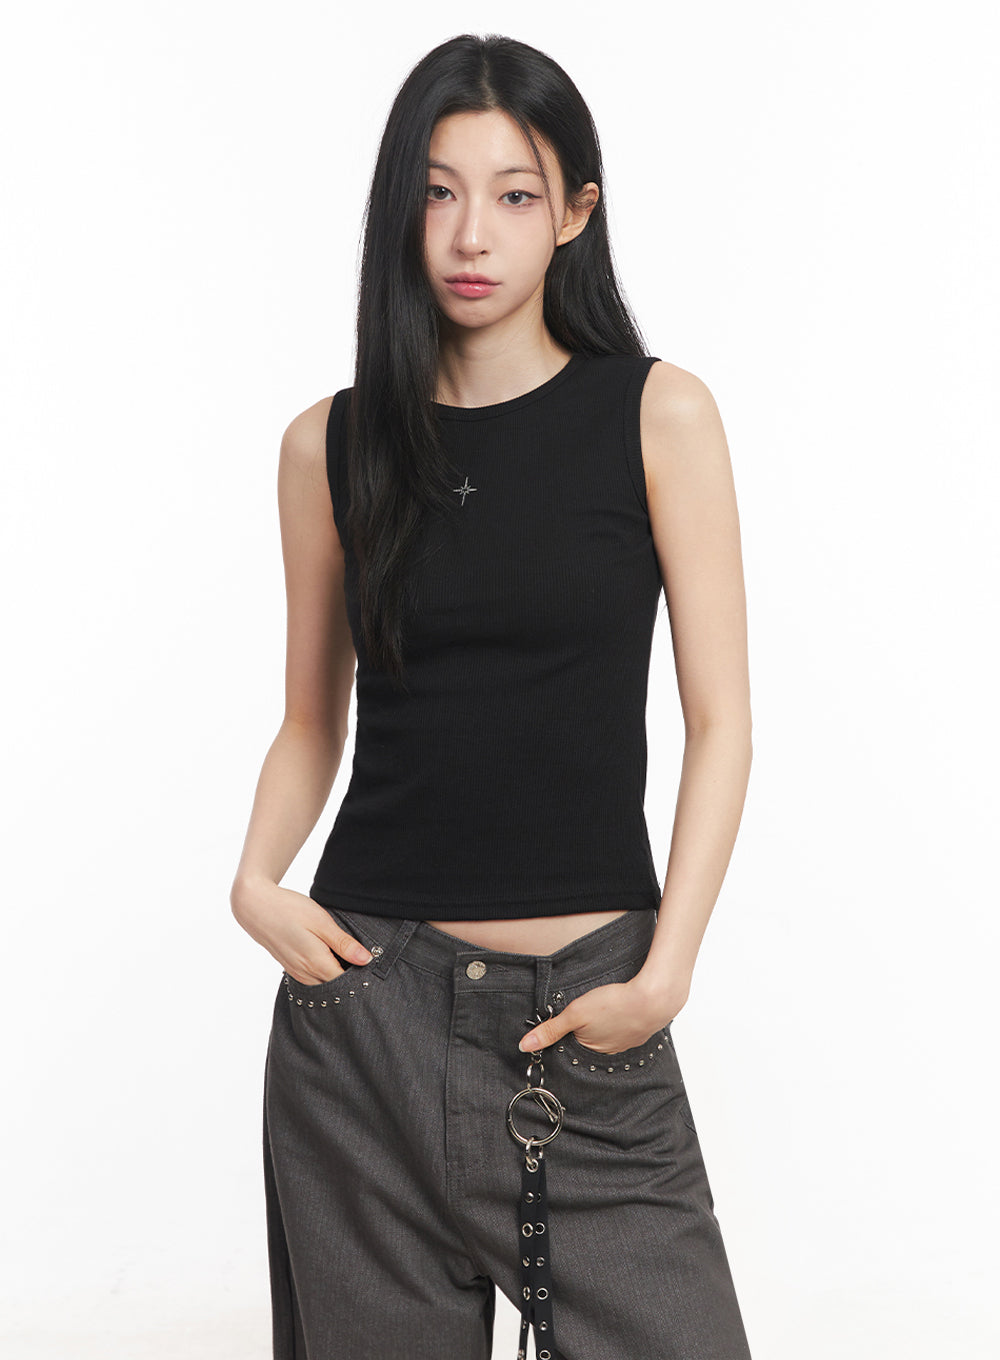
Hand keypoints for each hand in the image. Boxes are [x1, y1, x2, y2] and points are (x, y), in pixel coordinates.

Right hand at [231, 880, 372, 985]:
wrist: (255, 907)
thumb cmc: (290, 909)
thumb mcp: (322, 922)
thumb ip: (343, 944)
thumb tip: (366, 960)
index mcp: (316, 962)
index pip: (346, 983)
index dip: (360, 976)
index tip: (370, 965)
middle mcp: (305, 973)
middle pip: (334, 987)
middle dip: (349, 979)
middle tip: (361, 962)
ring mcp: (296, 972)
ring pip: (322, 985)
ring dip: (335, 976)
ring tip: (346, 958)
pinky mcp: (290, 967)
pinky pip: (311, 979)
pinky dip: (322, 973)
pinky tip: (328, 957)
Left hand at [518, 974, 687, 1054]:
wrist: (654, 997)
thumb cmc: (614, 1005)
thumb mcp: (575, 1014)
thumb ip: (550, 1030)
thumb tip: (524, 1046)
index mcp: (591, 1051)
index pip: (570, 1045)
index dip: (566, 1031)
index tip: (566, 1019)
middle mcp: (608, 1052)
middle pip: (589, 1040)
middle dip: (585, 1028)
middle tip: (588, 1009)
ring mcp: (626, 1043)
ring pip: (607, 1034)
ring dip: (604, 1023)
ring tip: (603, 1007)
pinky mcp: (640, 1031)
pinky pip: (624, 1028)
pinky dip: (620, 1019)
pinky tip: (619, 1008)